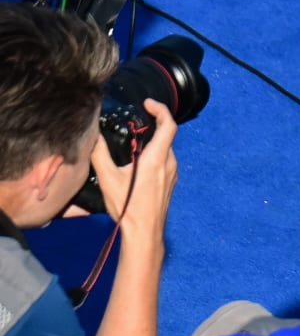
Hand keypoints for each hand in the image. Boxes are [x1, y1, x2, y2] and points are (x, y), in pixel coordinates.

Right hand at [90, 98, 177, 242]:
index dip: (160, 109)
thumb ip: (99, 154)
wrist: (145, 232)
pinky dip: (154, 155)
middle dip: (152, 125)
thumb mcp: (109, 178)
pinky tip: (137, 164)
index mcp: (157, 158)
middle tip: (135, 122)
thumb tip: (92, 136)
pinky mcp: (170, 183)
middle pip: (166, 136)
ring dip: (152, 142)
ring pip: (165, 150)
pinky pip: (165, 162)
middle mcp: (169, 163)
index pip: (168, 125)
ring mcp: (172, 174)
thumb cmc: (128, 206)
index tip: (147, 103)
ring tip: (133, 143)